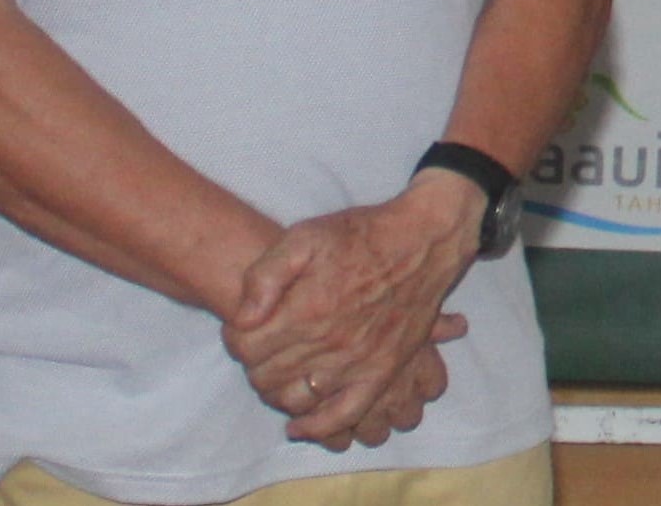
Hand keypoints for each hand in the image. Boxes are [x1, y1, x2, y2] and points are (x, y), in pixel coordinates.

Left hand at [225, 179, 478, 447]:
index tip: (244, 326)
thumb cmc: (363, 233)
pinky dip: (317, 427)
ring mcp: (356, 361)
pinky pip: (343, 414)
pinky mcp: (381, 371)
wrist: (425, 238)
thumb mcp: (306, 235)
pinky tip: (299, 425)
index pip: (245, 346)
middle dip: (255, 362)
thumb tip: (244, 318)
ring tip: (278, 373)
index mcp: (305, 309)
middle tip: (263, 346)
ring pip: (295, 398)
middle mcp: (328, 342)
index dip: (236, 336)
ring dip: (277, 391)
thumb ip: (265, 274)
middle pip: (265, 375)